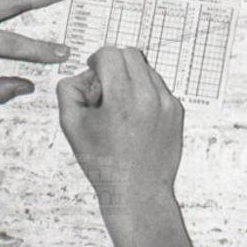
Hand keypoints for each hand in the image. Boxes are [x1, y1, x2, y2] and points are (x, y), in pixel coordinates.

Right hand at [55, 46, 186, 246]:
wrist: (137, 193)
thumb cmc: (104, 165)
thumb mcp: (72, 126)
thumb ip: (69, 90)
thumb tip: (83, 75)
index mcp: (123, 98)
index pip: (110, 53)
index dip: (96, 62)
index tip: (94, 76)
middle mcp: (149, 97)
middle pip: (130, 54)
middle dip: (114, 66)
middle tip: (105, 92)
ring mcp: (167, 103)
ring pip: (146, 68)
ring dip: (130, 79)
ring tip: (120, 109)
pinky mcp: (177, 112)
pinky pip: (159, 87)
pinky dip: (145, 94)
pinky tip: (135, 119)